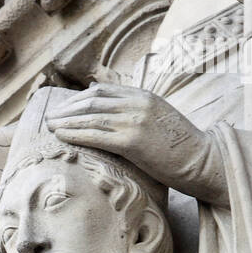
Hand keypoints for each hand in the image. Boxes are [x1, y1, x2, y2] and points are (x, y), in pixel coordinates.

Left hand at [52, 84, 227, 206]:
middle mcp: (138, 103)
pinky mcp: (133, 140)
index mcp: (144, 96)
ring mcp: (135, 120)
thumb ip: (137, 114)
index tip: (63, 109)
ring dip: (66, 122)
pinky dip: (76, 134)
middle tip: (50, 118)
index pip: (103, 92)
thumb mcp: (158, 122)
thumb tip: (112, 115)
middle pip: (93, 102)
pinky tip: (61, 136)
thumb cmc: (180, 148)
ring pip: (91, 117)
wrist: (202, 160)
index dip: (79, 100)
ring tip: (49, 127)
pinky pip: (97, 134)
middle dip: (68, 109)